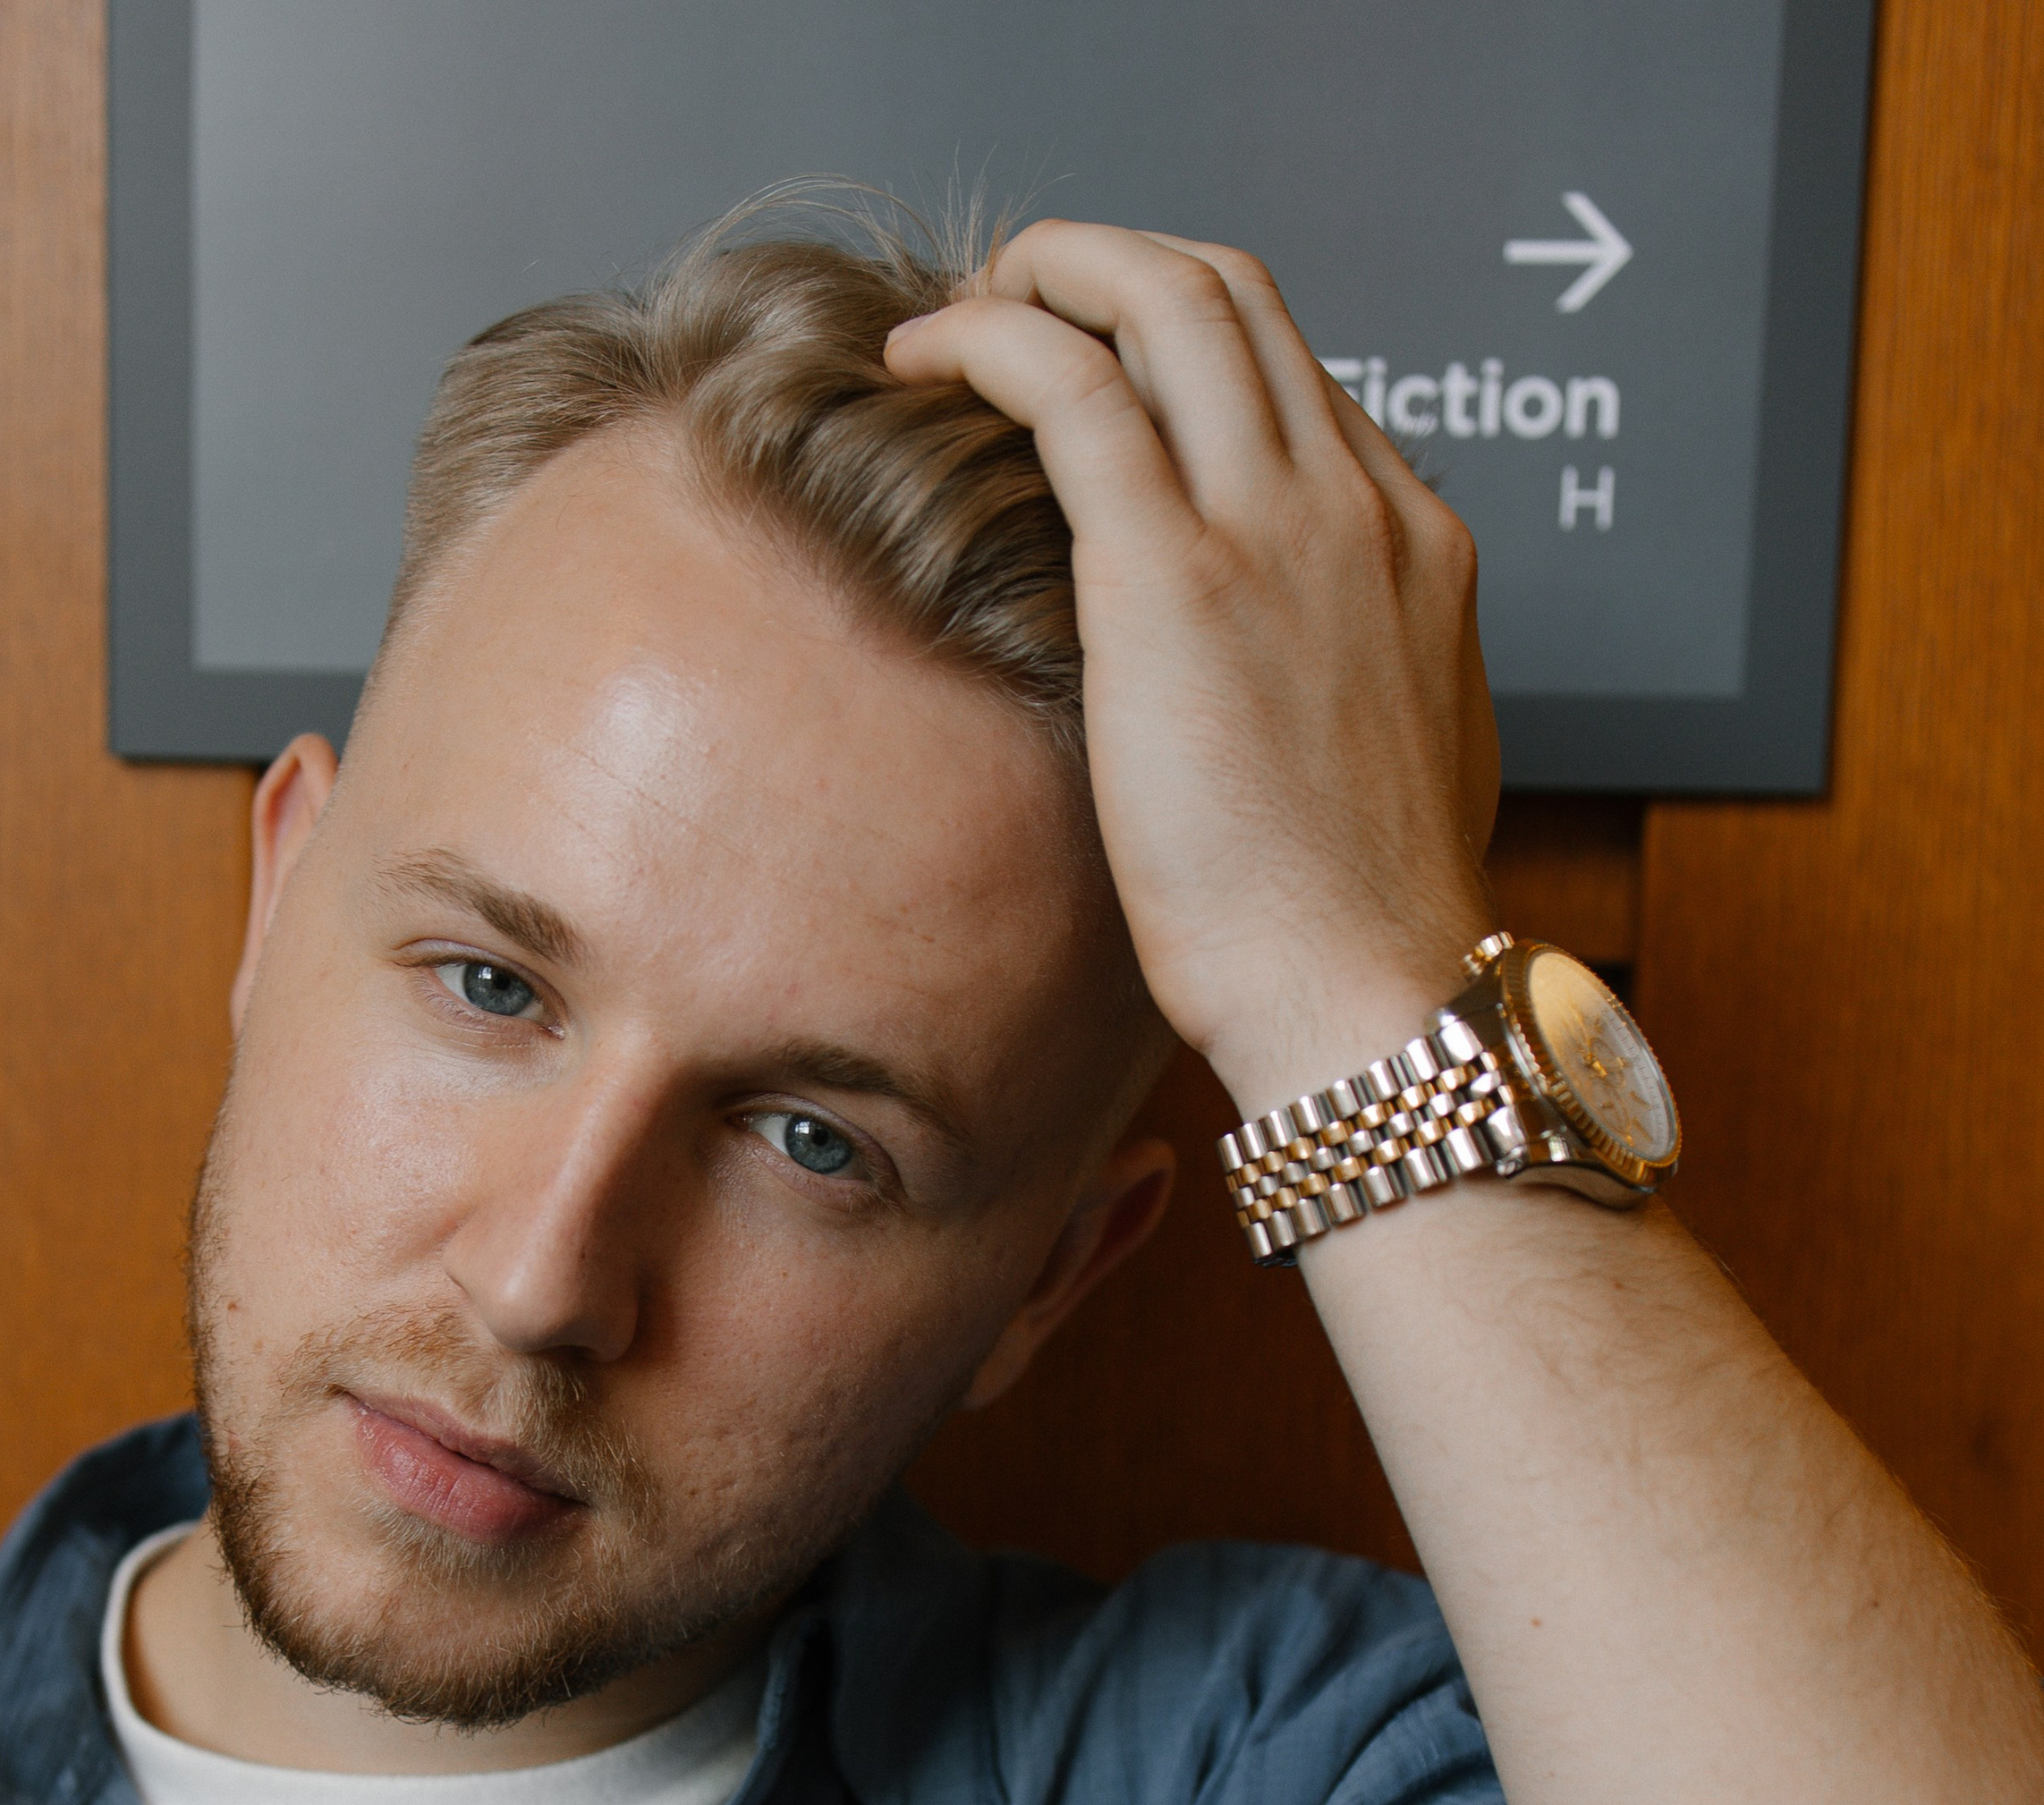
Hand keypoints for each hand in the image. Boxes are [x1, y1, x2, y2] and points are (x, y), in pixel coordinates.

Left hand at [886, 221, 1501, 1113]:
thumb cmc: (1360, 942)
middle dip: (1112, 272)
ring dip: (1048, 273)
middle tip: (1015, 313)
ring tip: (958, 321)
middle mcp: (1357, 509)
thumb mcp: (1390, 785)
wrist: (1370, 996)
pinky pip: (1071, 381)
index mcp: (1416, 554)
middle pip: (1237, 298)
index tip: (1098, 387)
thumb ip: (1348, 705)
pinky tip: (924, 359)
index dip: (1183, 356)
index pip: (1297, 384)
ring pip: (1164, 297)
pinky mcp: (1174, 575)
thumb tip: (1288, 716)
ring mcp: (1277, 527)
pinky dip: (989, 338)